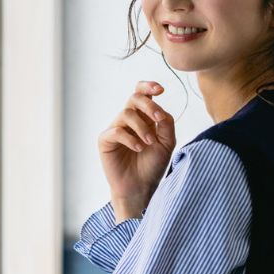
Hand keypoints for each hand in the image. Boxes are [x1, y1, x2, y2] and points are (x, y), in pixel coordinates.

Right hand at [97, 81, 175, 221]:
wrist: (140, 187)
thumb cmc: (153, 165)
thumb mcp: (167, 143)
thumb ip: (166, 124)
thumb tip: (160, 109)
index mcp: (144, 117)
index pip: (142, 93)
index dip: (149, 86)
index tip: (161, 89)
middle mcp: (129, 120)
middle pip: (134, 98)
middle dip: (148, 105)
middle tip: (158, 119)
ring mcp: (116, 129)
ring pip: (126, 114)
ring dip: (142, 127)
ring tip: (149, 143)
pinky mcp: (106, 140)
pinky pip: (116, 131)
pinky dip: (130, 138)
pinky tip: (138, 148)